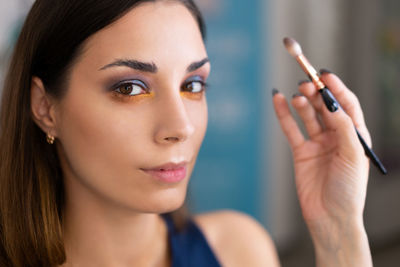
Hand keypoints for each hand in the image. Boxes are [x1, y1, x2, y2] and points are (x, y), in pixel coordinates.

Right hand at [272, 72, 371, 265]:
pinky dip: (284, 114)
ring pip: (308, 115)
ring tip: (297, 94)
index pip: (346, 105)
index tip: (324, 75)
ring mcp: (317, 143)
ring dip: (302, 103)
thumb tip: (332, 102)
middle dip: (316, 93)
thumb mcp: (352, 155)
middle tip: (306, 83)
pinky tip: (279, 100)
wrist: (330, 217)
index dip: (336, 88)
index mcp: (355, 136)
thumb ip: (342, 127)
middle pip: (325, 107)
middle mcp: (336, 136)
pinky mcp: (301, 152)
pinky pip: (291, 129)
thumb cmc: (349, 190)